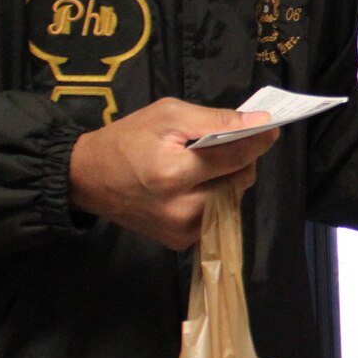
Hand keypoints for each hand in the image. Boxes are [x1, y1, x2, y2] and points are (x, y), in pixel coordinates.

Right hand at [69, 97, 279, 249]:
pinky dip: (215, 197)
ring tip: (205, 165)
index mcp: (174, 174)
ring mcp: (182, 230)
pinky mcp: (180, 242)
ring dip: (229, 180)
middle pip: (239, 182)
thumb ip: (214, 119)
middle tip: (223, 145)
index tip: (270, 128)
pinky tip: (196, 184)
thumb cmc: (127, 139)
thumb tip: (259, 123)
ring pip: (232, 200)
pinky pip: (217, 216)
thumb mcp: (167, 115)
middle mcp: (182, 209)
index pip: (235, 157)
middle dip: (240, 161)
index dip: (257, 141)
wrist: (87, 178)